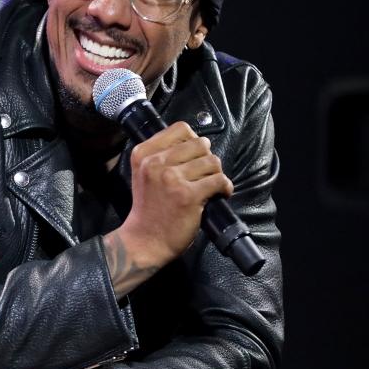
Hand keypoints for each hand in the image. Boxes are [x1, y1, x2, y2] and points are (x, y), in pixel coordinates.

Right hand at [107, 121, 232, 295]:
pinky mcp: (188, 195)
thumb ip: (161, 154)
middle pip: (199, 143)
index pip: (180, 129)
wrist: (145, 240)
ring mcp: (172, 178)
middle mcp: (156, 163)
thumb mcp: (144, 174)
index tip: (195, 156)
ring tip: (211, 185)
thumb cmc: (148, 209)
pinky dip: (225, 187)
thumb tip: (195, 140)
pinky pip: (219, 180)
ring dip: (216, 173)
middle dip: (207, 158)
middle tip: (204, 174)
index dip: (193, 140)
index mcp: (143, 154)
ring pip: (212, 161)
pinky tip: (220, 194)